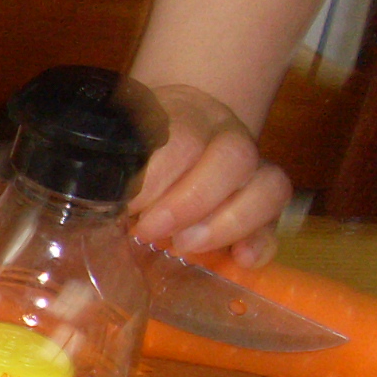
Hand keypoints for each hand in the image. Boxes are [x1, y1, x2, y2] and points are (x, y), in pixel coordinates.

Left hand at [128, 83, 293, 265]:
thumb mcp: (121, 149)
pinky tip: (240, 260)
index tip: (127, 206)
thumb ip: (112, 172)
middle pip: (234, 157)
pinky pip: (277, 223)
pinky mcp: (265, 204)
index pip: (184, 139)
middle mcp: (227, 138)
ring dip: (227, 223)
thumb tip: (98, 209)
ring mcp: (254, 170)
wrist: (176, 128)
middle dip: (191, 203)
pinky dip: (261, 243)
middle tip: (151, 232)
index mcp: (187, 117)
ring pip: (269, 186)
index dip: (158, 177)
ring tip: (185, 246)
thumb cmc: (140, 149)